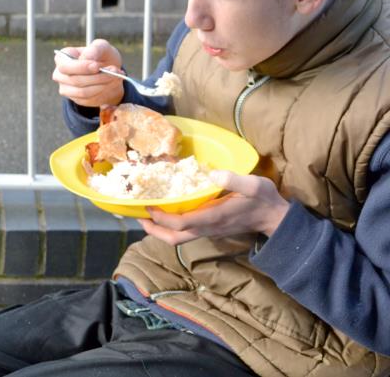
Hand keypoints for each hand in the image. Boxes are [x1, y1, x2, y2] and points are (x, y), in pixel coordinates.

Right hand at [52, 38, 123, 106]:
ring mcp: (67, 88)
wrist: (111, 74)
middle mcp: (60, 74)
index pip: (65, 66)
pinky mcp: (76, 99)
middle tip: (113, 71)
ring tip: (115, 76)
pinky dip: (102, 91)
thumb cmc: (103, 57)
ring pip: (83, 91)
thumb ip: (95, 49)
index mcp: (63, 57)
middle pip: (75, 80)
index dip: (81, 67)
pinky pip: (89, 98)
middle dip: (96, 77)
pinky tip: (110, 83)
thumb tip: (86, 58)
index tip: (97, 66)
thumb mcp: (103, 48)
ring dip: (102, 84)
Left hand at [139, 171, 289, 244]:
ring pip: (179, 238)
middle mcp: (208, 228)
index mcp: (214, 217)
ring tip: (147, 215)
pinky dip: (172, 226)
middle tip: (138, 216)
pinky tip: (168, 212)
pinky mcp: (211, 228)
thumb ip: (234, 180)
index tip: (149, 205)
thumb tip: (212, 174)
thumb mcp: (254, 185)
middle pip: (174, 238)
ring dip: (160, 230)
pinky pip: (186, 232)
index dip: (162, 218)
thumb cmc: (263, 200)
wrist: (274, 218)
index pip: (182, 223)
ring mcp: (209, 230)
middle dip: (154, 230)